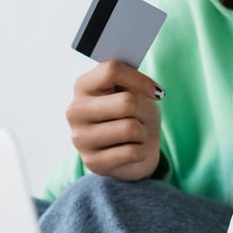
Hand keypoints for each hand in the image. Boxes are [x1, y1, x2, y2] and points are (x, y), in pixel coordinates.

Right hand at [66, 61, 162, 180]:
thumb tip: (151, 89)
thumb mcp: (135, 92)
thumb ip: (134, 82)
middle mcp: (75, 111)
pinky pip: (132, 152)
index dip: (140, 79)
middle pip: (126, 102)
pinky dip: (141, 151)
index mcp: (83, 85)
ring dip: (143, 133)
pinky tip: (132, 150)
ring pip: (131, 129)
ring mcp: (80, 138)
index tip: (157, 92)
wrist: (134, 150)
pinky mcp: (92, 162)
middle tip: (142, 118)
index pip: (111, 71)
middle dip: (143, 112)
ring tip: (135, 135)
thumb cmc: (134, 115)